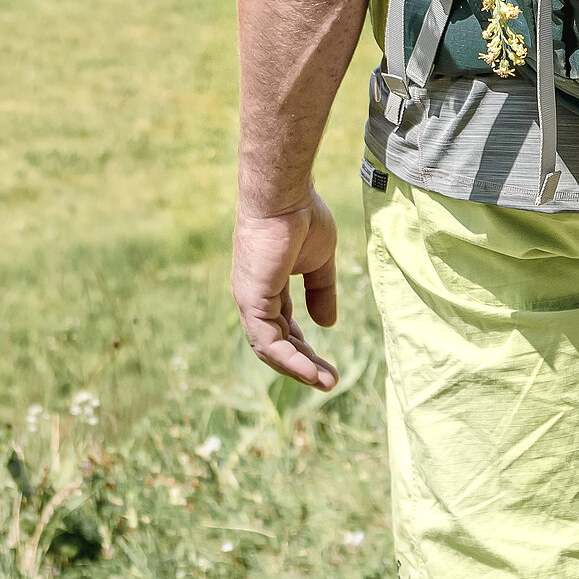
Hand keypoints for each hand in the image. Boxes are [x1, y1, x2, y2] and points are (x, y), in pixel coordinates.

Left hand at [232, 189, 339, 390]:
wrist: (285, 196)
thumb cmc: (301, 218)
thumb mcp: (319, 261)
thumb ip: (321, 291)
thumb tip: (326, 324)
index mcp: (268, 286)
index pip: (282, 327)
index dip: (302, 348)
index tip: (324, 364)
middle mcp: (254, 296)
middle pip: (276, 342)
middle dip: (303, 364)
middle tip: (329, 381)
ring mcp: (250, 300)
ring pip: (270, 349)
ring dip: (298, 369)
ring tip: (325, 382)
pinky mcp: (251, 301)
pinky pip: (268, 343)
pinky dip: (290, 361)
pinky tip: (311, 372)